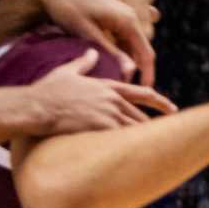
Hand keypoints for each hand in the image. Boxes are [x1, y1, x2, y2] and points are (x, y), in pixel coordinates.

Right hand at [26, 51, 176, 135]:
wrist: (35, 106)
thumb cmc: (47, 91)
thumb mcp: (67, 72)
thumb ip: (83, 63)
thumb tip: (92, 53)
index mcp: (107, 87)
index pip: (142, 93)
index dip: (160, 101)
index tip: (173, 109)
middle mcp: (111, 100)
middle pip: (140, 115)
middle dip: (154, 126)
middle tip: (168, 136)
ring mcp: (107, 114)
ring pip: (134, 128)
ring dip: (144, 138)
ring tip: (156, 148)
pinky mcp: (99, 128)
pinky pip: (121, 139)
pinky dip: (131, 146)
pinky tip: (140, 154)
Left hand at [31, 0, 156, 84]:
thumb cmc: (69, 10)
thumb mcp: (89, 34)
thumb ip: (111, 53)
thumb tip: (130, 72)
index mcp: (128, 21)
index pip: (146, 53)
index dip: (147, 73)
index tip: (146, 90)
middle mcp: (130, 17)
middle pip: (141, 49)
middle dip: (138, 69)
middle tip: (127, 88)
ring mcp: (122, 15)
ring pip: (132, 44)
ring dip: (128, 60)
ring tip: (117, 79)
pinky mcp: (113, 16)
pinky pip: (123, 37)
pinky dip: (120, 51)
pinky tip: (108, 63)